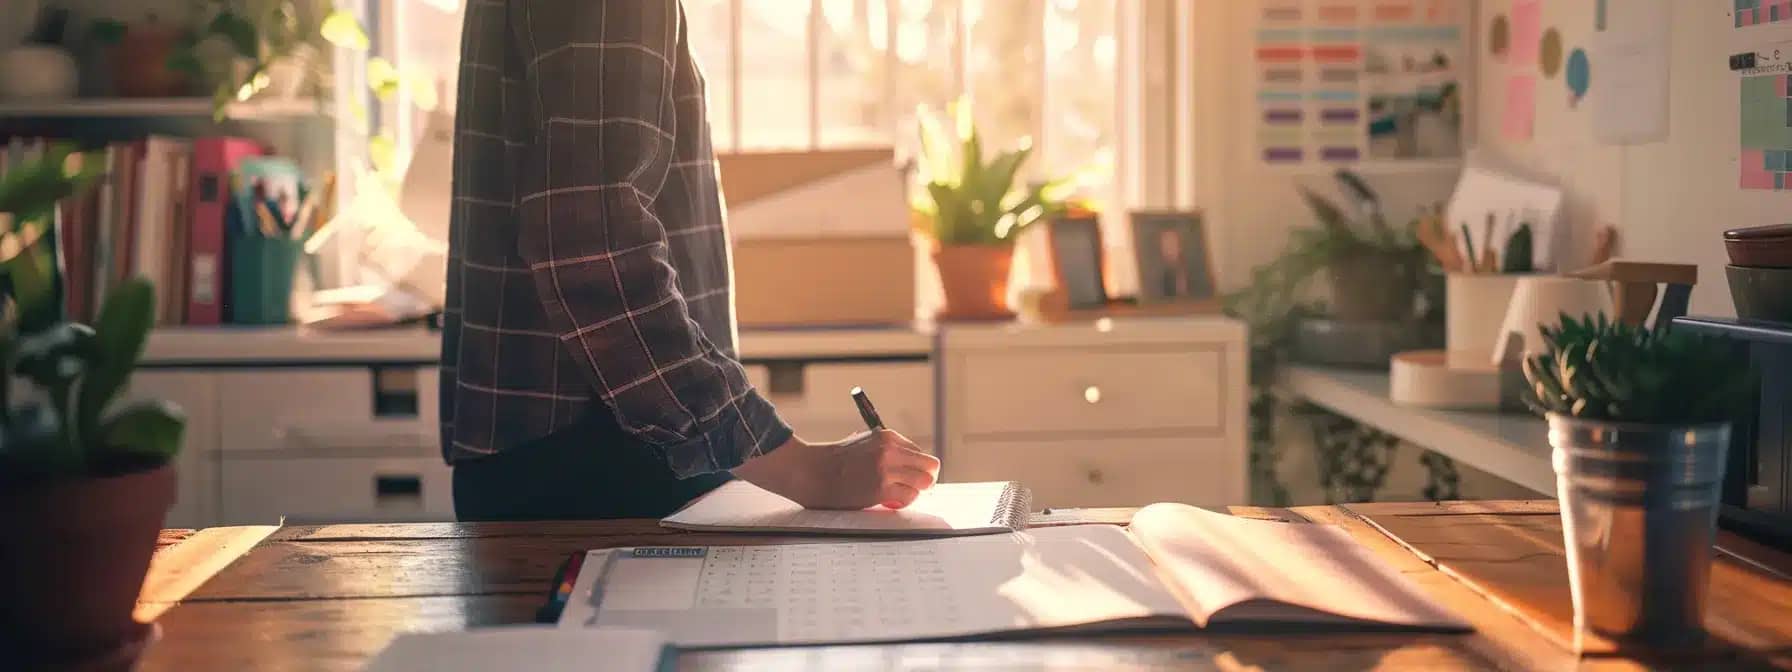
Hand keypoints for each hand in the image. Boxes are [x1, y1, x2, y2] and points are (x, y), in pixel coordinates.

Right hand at [732, 430, 940, 509]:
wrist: (811, 471)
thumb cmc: (835, 460)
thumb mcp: (863, 443)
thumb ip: (887, 450)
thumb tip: (910, 464)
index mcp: (887, 436)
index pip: (920, 453)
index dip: (917, 468)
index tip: (909, 477)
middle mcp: (890, 449)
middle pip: (930, 466)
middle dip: (925, 479)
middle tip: (914, 488)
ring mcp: (886, 469)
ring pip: (924, 483)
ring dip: (914, 491)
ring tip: (898, 494)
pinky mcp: (881, 488)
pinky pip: (909, 497)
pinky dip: (902, 501)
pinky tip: (888, 500)